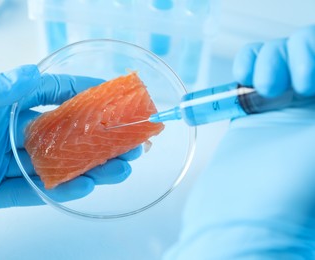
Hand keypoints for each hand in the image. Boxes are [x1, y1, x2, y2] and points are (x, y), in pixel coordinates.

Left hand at [0, 65, 139, 231]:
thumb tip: (31, 75)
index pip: (46, 95)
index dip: (78, 94)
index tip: (108, 95)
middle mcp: (2, 133)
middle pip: (58, 134)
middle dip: (95, 137)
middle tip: (126, 142)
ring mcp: (0, 164)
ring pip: (52, 166)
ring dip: (87, 168)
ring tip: (117, 170)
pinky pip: (30, 193)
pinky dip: (58, 192)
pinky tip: (83, 188)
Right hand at [165, 25, 314, 257]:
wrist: (243, 209)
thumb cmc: (293, 185)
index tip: (310, 84)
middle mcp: (311, 100)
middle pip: (308, 46)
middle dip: (297, 54)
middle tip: (292, 87)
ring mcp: (282, 100)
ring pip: (278, 51)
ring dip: (269, 58)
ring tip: (263, 87)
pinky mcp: (252, 104)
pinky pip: (251, 64)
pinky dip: (246, 61)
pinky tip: (244, 77)